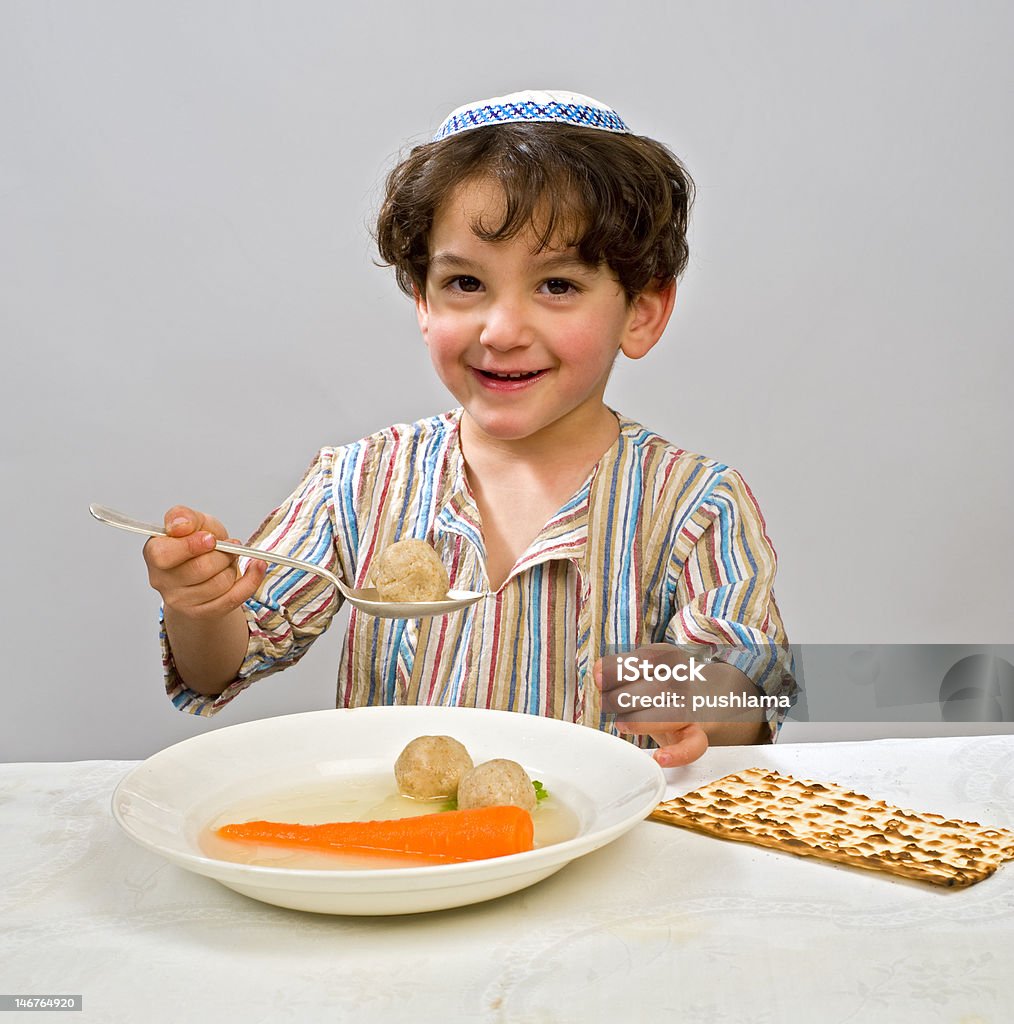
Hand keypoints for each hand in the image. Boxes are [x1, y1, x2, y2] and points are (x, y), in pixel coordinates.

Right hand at [143, 505, 266, 619]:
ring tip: (229, 560)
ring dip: (232, 566)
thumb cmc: (199, 543)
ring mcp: (180, 601)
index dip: (191, 546)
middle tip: (228, 546)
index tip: (210, 539)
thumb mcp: (195, 522)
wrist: (207, 570)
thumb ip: (184, 516)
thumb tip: (181, 525)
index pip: (164, 555)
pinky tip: (257, 567)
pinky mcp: (202, 612)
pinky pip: (233, 598)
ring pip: (219, 583)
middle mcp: (161, 581)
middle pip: (200, 568)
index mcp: (154, 553)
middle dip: (223, 553)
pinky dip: (251, 580)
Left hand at [594, 643, 766, 766]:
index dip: (617, 671)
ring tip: (622, 724)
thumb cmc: (655, 682)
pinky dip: (678, 754)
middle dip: (623, 698)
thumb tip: (597, 671)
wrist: (697, 696)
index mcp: (668, 657)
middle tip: (608, 703)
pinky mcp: (695, 733)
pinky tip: (659, 757)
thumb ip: (616, 668)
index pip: (644, 660)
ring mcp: (691, 707)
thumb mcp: (638, 668)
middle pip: (655, 688)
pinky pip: (695, 745)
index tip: (599, 678)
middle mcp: (684, 680)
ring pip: (670, 715)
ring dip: (640, 721)